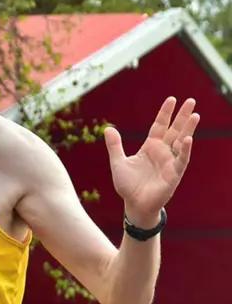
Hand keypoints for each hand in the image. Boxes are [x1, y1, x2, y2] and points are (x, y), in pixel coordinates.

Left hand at [104, 97, 198, 227]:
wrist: (134, 204)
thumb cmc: (128, 185)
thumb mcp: (118, 162)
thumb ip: (114, 146)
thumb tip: (107, 128)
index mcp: (150, 147)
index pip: (159, 126)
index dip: (165, 113)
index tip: (171, 99)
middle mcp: (162, 152)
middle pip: (174, 130)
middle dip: (182, 116)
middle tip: (191, 100)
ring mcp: (169, 162)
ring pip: (181, 142)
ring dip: (188, 129)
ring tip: (196, 115)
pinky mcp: (174, 174)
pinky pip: (181, 159)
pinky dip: (185, 150)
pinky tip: (188, 138)